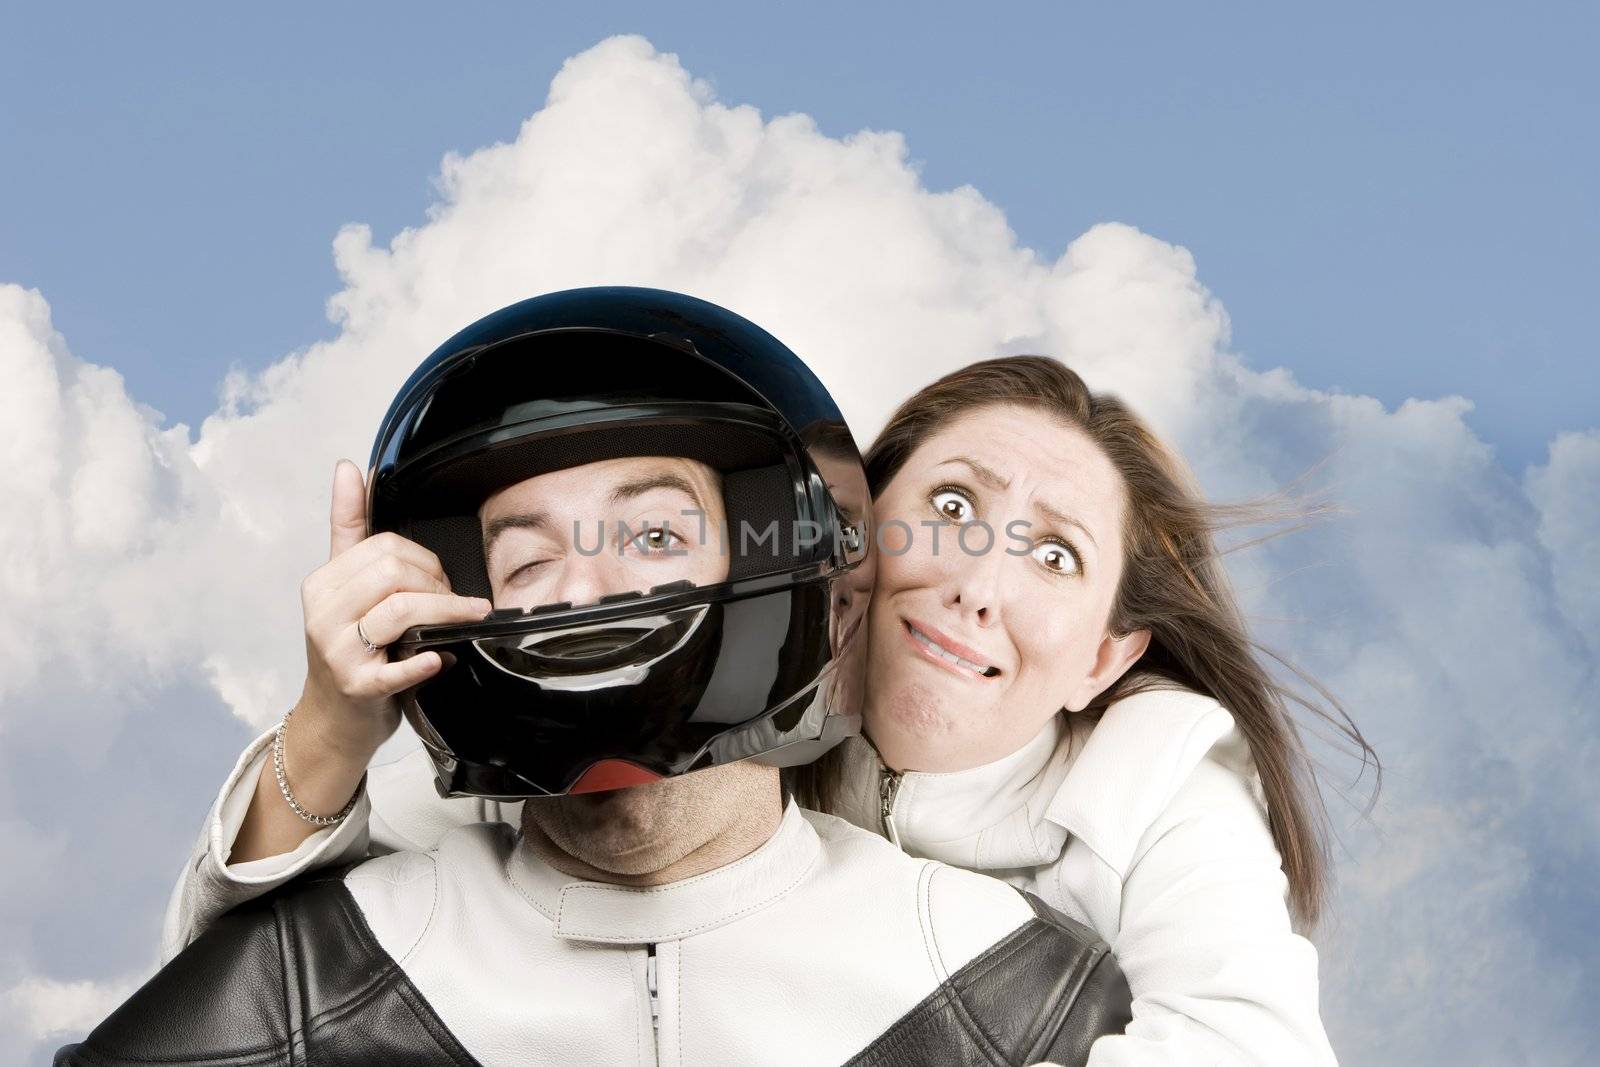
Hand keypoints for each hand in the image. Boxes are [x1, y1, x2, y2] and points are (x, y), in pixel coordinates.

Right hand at [295, 459, 491, 761]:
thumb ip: (351, 528)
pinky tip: (439, 659)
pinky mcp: (355, 686)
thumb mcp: (347, 588)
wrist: (336, 720)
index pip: (385, 548)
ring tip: (464, 622)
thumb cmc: (351, 650)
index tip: (442, 580)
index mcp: (323, 582)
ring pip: (401, 611)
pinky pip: (395, 668)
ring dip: (446, 613)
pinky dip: (422, 662)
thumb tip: (349, 468)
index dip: (425, 560)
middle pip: (394, 574)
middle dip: (438, 585)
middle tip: (457, 604)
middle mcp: (323, 612)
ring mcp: (336, 651)